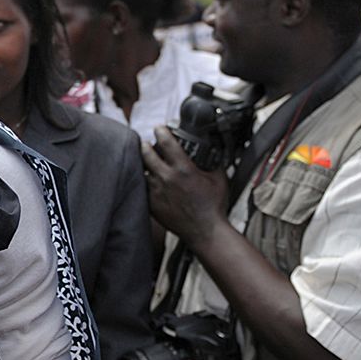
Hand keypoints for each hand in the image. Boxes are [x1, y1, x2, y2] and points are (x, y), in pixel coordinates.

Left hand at [143, 127, 230, 246]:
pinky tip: (149, 180)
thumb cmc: (213, 207)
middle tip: (147, 143)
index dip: (161, 131)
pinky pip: (142, 188)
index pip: (165, 142)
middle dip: (145, 145)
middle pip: (146, 153)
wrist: (205, 231)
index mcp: (183, 169)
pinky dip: (145, 182)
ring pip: (141, 170)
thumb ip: (214, 162)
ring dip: (143, 164)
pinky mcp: (151, 205)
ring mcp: (156, 192)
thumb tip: (212, 151)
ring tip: (147, 161)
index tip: (159, 128)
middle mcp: (166, 178)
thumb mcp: (219, 178)